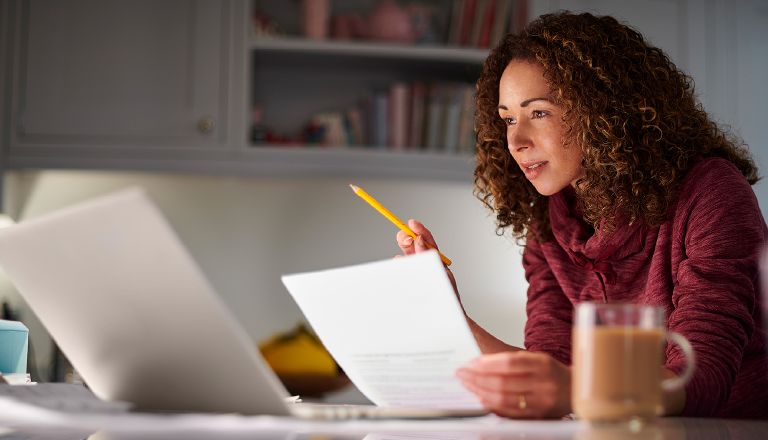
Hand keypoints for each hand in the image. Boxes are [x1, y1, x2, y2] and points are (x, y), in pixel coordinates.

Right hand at [395, 219, 458, 298]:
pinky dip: (399, 262)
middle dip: (407, 237)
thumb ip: (428, 255)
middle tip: (403, 236)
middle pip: (414, 245)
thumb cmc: (446, 296)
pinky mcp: (410, 280)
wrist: (442, 315)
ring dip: (404, 249)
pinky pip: (403, 268)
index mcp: (436, 260)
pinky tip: (398, 261)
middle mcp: (426, 264)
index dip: (419, 230)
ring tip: (404, 244)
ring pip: (407, 255)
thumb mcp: (440, 272)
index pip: (427, 241)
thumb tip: (419, 240)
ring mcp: (418, 272)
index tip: (411, 223)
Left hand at [456, 351, 571, 418]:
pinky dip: (493, 405)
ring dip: (481, 392)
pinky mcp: (537, 416)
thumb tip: (481, 364)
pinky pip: (509, 412)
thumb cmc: (552, 372)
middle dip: (477, 378)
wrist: (575, 390)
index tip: (470, 363)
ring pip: (503, 399)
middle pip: (502, 382)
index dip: (486, 363)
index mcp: (541, 364)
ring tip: (468, 385)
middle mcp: (542, 383)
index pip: (508, 362)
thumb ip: (512, 360)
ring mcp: (540, 402)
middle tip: (462, 374)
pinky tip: (482, 398)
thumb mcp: (536, 358)